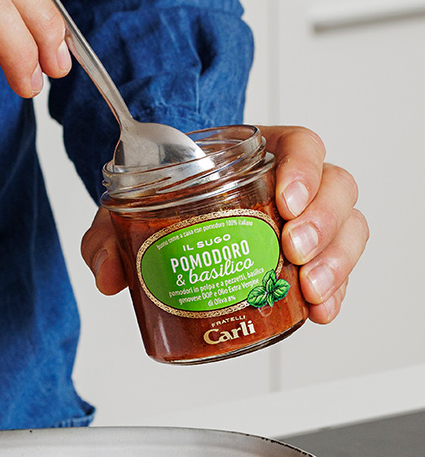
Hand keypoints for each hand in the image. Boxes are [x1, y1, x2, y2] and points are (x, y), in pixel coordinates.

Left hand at [81, 125, 368, 324]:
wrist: (167, 224)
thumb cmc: (162, 204)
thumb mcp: (129, 212)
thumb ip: (109, 237)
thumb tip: (109, 274)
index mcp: (258, 154)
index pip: (302, 145)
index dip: (303, 169)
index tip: (285, 200)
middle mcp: (293, 183)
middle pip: (336, 187)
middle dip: (323, 223)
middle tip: (292, 251)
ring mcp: (306, 221)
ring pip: (348, 226)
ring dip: (335, 259)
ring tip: (308, 289)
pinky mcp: (309, 258)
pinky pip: (338, 268)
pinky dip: (335, 290)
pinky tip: (320, 311)